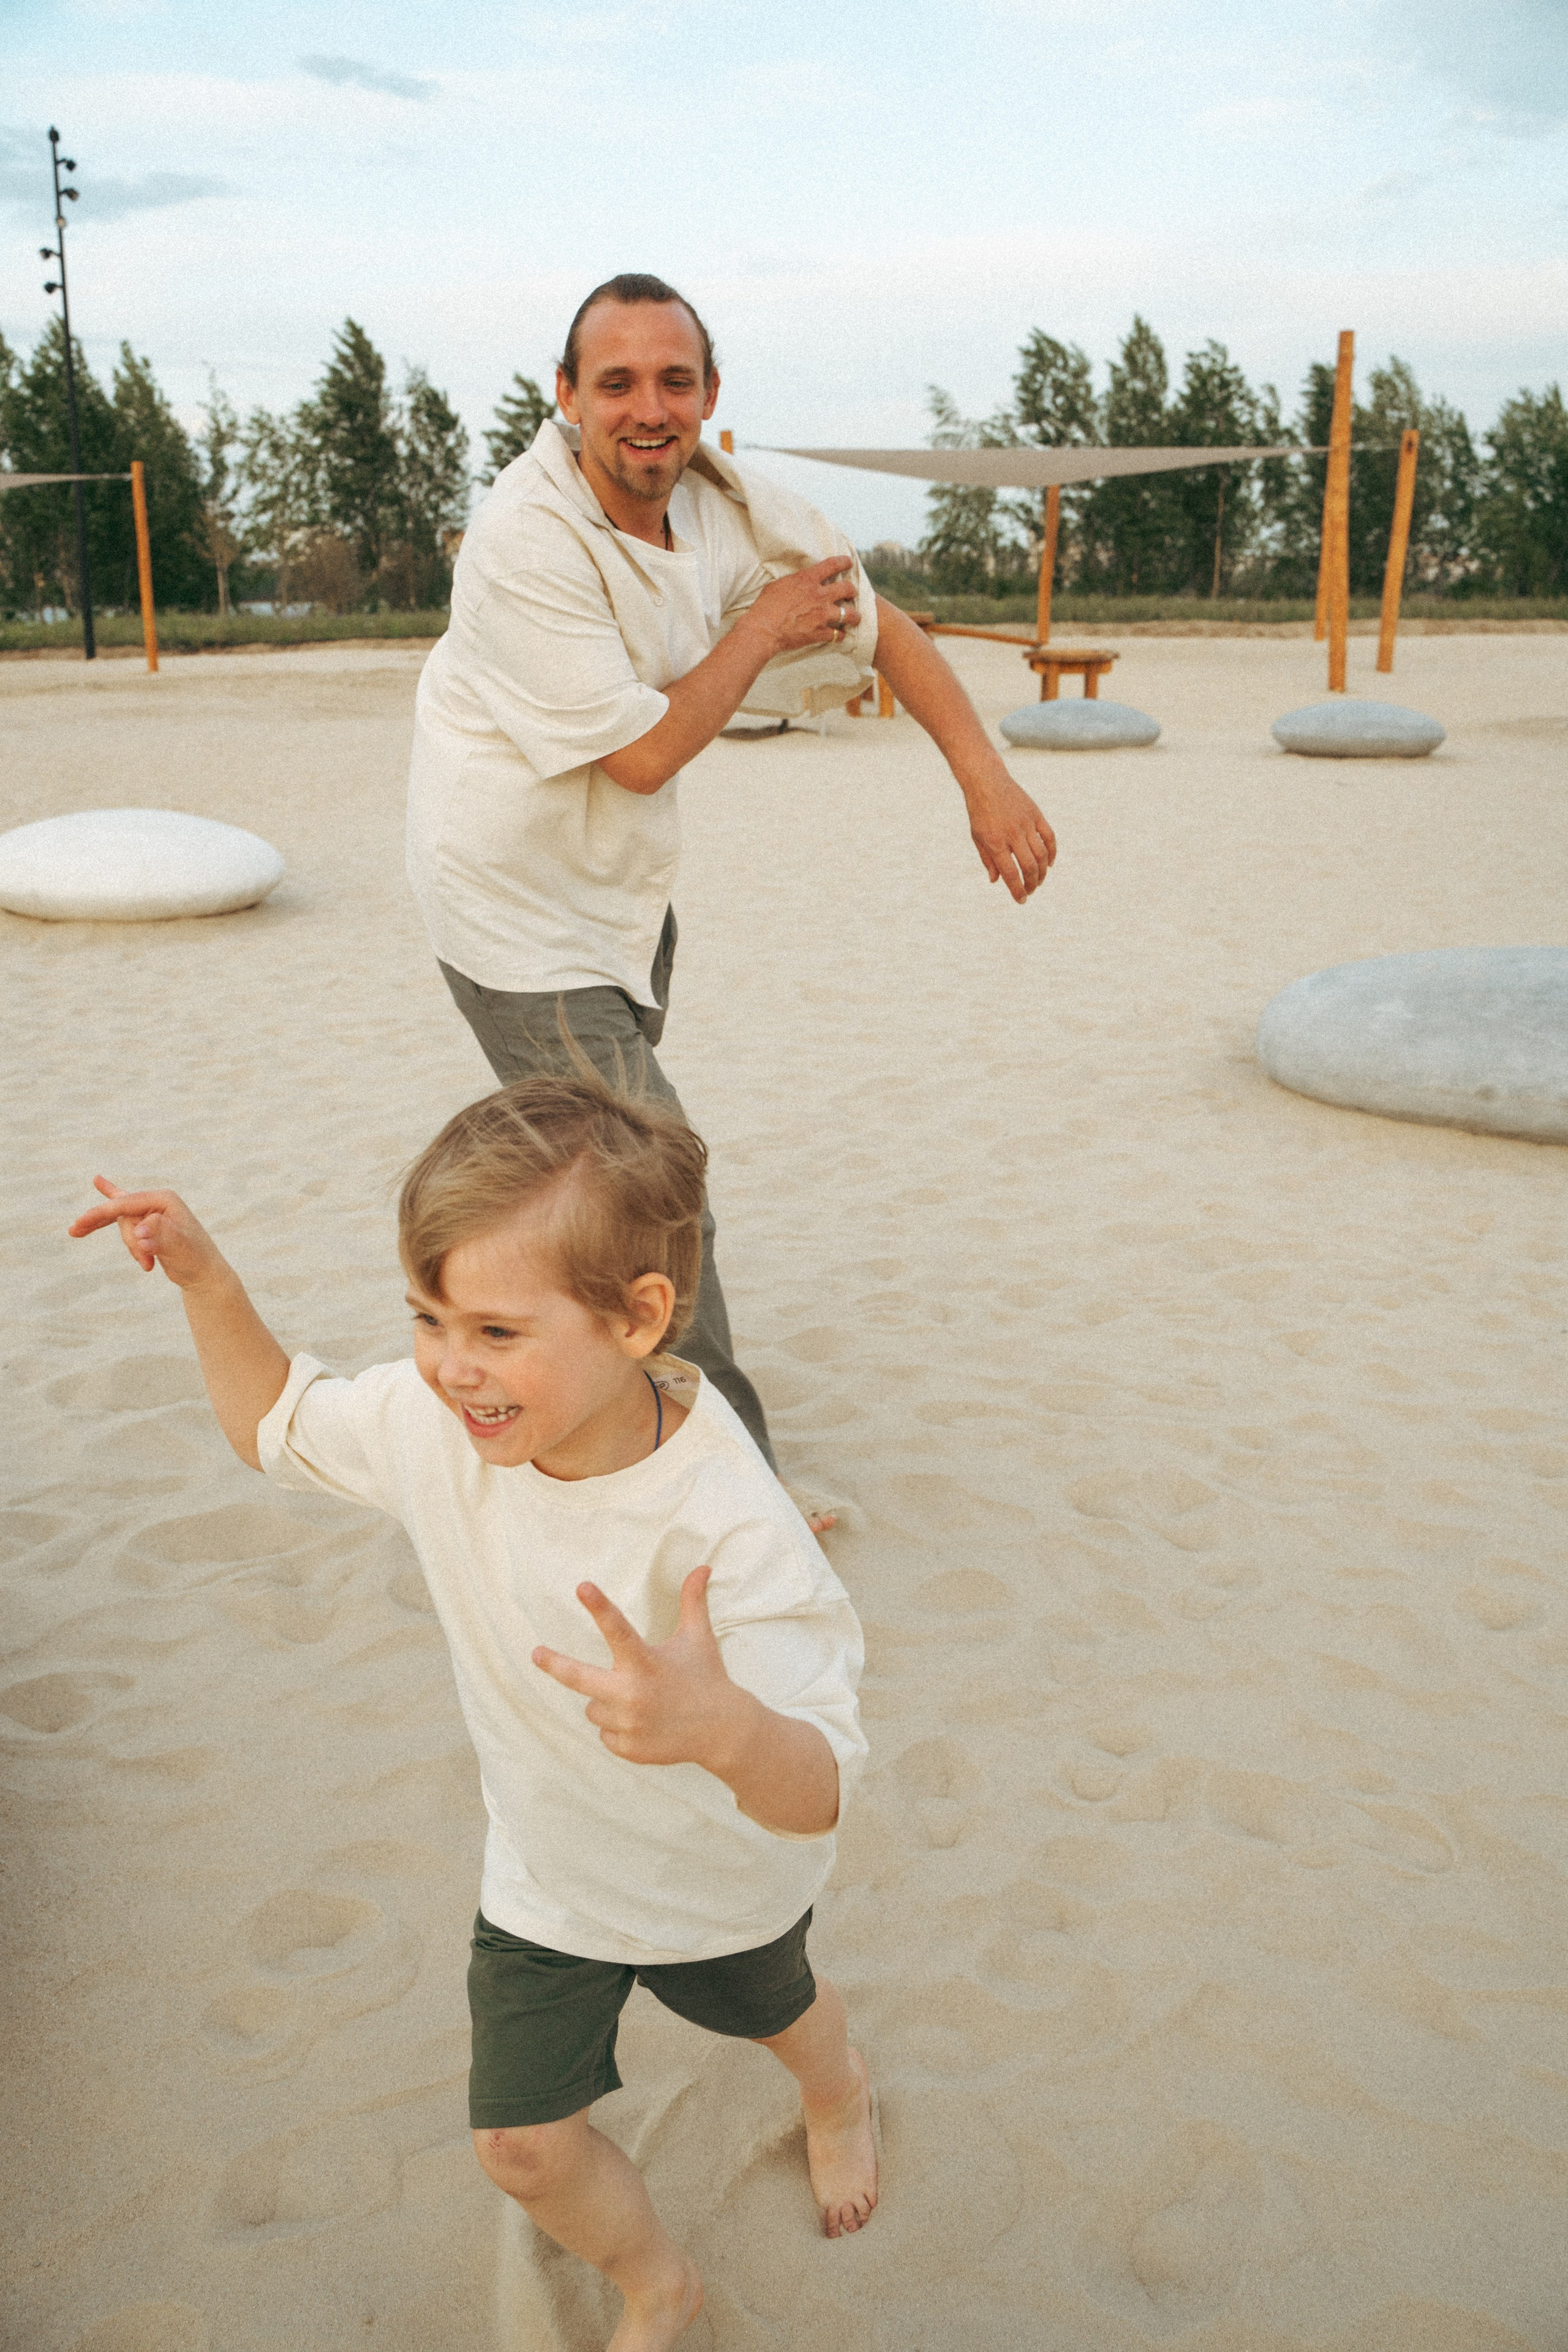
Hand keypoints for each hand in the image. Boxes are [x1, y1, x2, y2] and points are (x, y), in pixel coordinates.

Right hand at [68, 1177, 227, 1287]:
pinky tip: (97, 1180)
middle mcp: (157, 1201)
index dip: (100, 1213)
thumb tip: (141, 1230)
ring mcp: (151, 1211)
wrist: (203, 1274)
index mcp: (165, 1199)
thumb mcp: (179, 1249)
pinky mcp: (146, 1223)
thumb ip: (162, 1237)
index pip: (125, 1204)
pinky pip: (122, 1214)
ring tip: (150, 1265)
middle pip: (122, 1216)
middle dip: (129, 1242)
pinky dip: (108, 1211)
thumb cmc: (195, 1260)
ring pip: (123, 1227)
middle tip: (144, 1261)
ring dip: (133, 1249)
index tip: (78, 1225)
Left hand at [532, 1566, 752, 1769]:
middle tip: (535, 1653)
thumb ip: (693, 1602)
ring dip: (606, 1701)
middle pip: (579, 1677)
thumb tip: (703, 1567)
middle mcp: (633, 1693)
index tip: (581, 1586)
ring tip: (640, 1701)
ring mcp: (628, 1724)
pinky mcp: (627, 1748)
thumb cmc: (706, 1677)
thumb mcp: (698, 1638)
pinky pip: (604, 1732)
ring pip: (592, 1707)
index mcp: (647, 1662)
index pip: (618, 1629)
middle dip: (555, 1664)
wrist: (723, 1732)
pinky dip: (617, 1726)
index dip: (598, 1606)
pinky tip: (644, 1723)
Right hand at [739, 555, 860, 657]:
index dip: (844, 562)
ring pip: (850, 614)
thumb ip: (793, 582)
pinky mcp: (820, 632)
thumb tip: (796, 582)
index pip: (832, 565)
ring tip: (854, 618)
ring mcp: (822, 615)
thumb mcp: (778, 585)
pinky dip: (840, 636)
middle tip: (851, 594)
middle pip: (847, 589)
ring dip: (854, 616)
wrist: (763, 630)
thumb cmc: (765, 607)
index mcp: (808, 580)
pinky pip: (838, 635)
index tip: (848, 563)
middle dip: (852, 591)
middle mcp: (819, 595)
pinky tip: (839, 635)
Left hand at [965, 774, 1056, 902]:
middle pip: (1029, 867)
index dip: (1017, 890)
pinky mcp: (1035, 814)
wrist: (987, 782)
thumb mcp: (977, 837)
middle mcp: (1012, 834)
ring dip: (1042, 872)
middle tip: (1030, 890)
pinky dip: (1051, 852)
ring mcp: (1026, 824)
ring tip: (1039, 880)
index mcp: (995, 842)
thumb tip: (996, 881)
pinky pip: (1049, 837)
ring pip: (1041, 855)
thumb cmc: (979, 812)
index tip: (1021, 900)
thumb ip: (987, 860)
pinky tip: (1049, 863)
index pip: (1010, 873)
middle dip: (1032, 884)